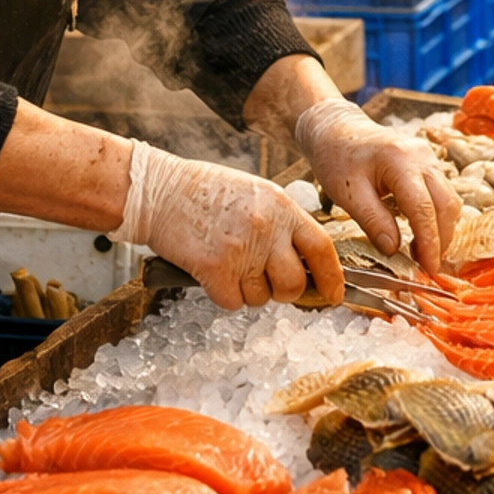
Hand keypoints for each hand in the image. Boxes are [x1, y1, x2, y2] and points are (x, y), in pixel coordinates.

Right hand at [114, 142, 343, 310]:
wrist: (159, 190)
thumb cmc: (205, 191)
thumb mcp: (256, 194)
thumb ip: (281, 224)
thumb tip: (303, 262)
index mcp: (281, 207)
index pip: (321, 248)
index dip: (332, 277)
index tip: (334, 294)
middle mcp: (266, 228)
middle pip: (293, 283)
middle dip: (283, 292)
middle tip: (265, 281)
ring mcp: (241, 249)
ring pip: (261, 298)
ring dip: (248, 291)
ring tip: (229, 264)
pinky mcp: (214, 269)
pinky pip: (232, 302)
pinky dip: (223, 294)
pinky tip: (211, 271)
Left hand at [295, 99, 459, 271]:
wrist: (337, 130)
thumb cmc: (337, 158)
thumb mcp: (347, 194)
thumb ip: (373, 221)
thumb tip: (394, 250)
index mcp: (400, 161)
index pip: (424, 208)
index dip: (429, 242)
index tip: (429, 268)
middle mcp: (422, 156)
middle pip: (446, 204)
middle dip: (441, 239)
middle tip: (427, 267)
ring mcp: (428, 157)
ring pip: (449, 199)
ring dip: (441, 229)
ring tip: (422, 253)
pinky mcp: (428, 162)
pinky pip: (442, 193)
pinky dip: (437, 216)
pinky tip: (422, 233)